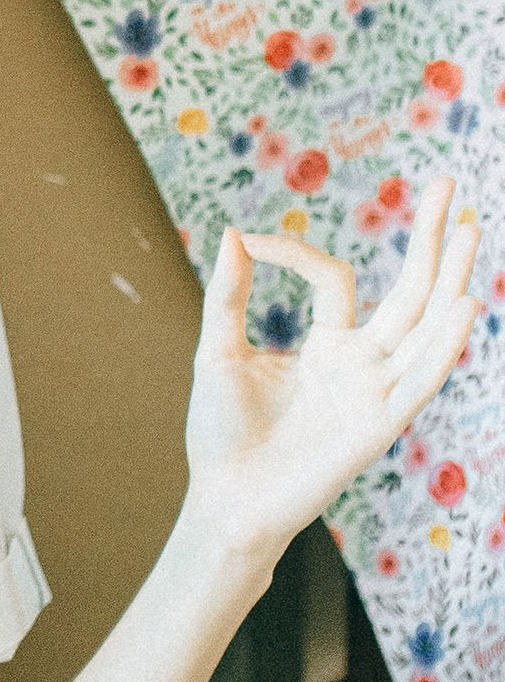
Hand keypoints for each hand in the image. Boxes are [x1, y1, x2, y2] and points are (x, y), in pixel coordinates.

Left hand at [183, 175, 483, 559]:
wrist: (225, 497)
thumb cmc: (221, 432)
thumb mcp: (217, 350)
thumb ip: (229, 295)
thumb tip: (231, 231)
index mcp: (327, 345)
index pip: (334, 277)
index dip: (291, 251)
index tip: (246, 239)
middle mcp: (362, 363)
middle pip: (409, 291)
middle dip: (428, 240)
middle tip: (446, 184)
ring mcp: (375, 391)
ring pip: (424, 325)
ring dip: (448, 278)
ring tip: (466, 228)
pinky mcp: (380, 423)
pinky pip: (420, 378)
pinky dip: (442, 343)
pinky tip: (462, 303)